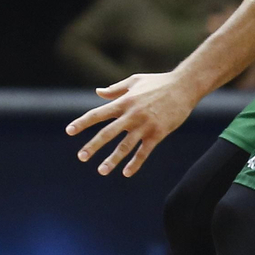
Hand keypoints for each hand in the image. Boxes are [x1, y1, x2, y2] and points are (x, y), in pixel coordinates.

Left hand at [65, 71, 200, 177]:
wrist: (184, 86)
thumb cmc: (158, 82)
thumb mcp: (134, 81)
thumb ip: (115, 89)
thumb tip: (97, 92)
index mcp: (123, 102)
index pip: (98, 114)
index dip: (83, 122)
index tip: (69, 131)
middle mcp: (131, 115)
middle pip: (108, 133)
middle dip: (93, 146)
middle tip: (81, 157)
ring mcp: (145, 125)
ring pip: (125, 146)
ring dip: (113, 160)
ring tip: (101, 171)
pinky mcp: (158, 133)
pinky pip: (144, 151)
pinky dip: (135, 163)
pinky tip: (126, 173)